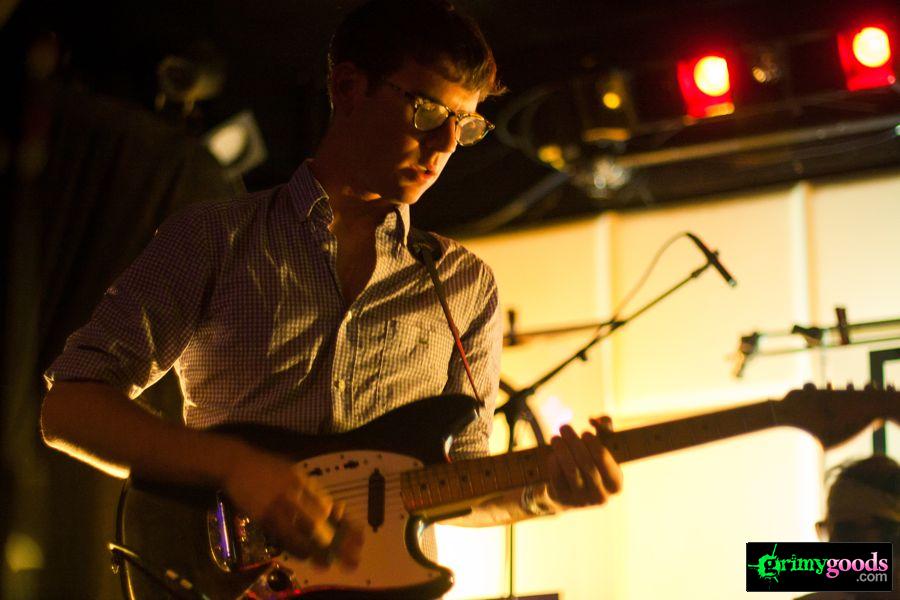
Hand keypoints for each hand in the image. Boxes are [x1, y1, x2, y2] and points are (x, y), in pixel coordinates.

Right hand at [223, 445, 362, 568]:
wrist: (237, 464)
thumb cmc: (266, 467)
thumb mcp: (292, 471)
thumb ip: (310, 488)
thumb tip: (328, 506)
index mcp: (304, 481)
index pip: (328, 505)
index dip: (344, 521)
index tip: (358, 534)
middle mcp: (295, 492)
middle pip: (321, 519)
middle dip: (337, 538)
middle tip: (350, 553)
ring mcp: (279, 503)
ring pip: (303, 530)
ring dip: (317, 547)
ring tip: (327, 560)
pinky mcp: (264, 514)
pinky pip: (283, 534)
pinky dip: (296, 546)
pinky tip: (305, 554)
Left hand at [545, 416, 622, 508]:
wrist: (572, 490)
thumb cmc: (591, 463)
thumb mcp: (602, 447)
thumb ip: (605, 429)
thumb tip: (597, 419)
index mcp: (615, 483)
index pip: (603, 459)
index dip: (593, 443)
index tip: (584, 432)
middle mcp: (601, 495)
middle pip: (586, 463)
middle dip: (574, 442)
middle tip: (564, 427)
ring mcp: (581, 500)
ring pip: (571, 471)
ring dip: (562, 450)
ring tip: (555, 438)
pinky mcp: (564, 499)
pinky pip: (557, 478)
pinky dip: (554, 463)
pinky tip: (553, 454)